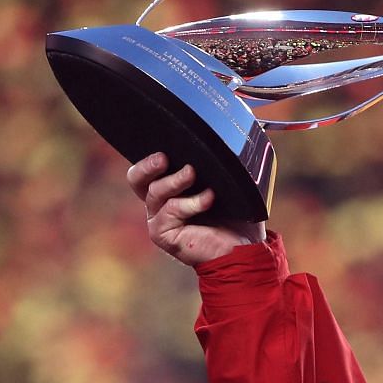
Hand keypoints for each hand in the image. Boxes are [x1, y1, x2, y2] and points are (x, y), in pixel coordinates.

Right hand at [127, 152, 262, 265]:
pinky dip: (190, 202)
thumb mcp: (230, 183)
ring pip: (154, 191)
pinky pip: (170, 210)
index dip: (152, 154)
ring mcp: (159, 219)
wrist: (246, 249)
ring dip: (175, 180)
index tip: (166, 143)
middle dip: (147, 165)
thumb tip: (229, 133)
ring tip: (192, 173)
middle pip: (137, 178)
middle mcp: (160, 203)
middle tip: (163, 157)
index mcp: (172, 189)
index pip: (150, 167)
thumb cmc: (238, 217)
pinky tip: (208, 199)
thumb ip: (221, 163)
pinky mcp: (162, 234)